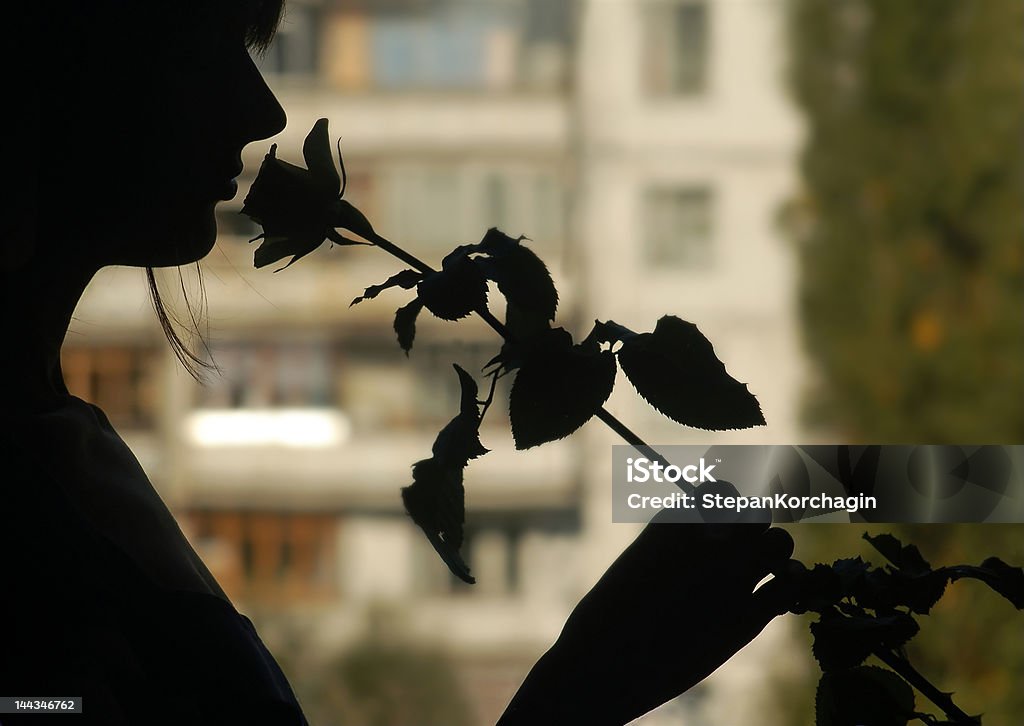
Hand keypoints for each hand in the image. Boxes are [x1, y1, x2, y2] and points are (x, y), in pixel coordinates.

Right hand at [499, 507, 796, 724]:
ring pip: (780, 541)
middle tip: (745, 548)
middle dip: (754, 526)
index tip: (726, 519)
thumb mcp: (640, 561)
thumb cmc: (610, 615)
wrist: (603, 661)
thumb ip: (677, 542)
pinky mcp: (744, 618)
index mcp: (675, 520)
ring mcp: (728, 577)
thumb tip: (710, 536)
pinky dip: (789, 587)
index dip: (730, 502)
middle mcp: (705, 541)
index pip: (722, 488)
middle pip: (756, 510)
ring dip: (775, 553)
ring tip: (760, 571)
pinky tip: (775, 596)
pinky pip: (789, 586)